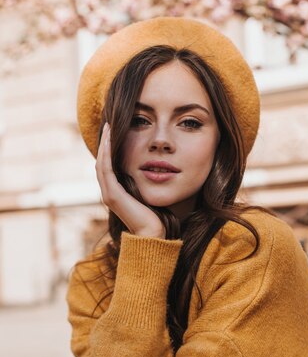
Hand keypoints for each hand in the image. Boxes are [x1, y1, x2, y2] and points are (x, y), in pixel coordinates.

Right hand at [95, 123, 165, 238]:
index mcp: (116, 190)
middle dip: (105, 140)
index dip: (110, 146)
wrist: (153, 234)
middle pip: (102, 160)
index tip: (116, 128)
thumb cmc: (156, 216)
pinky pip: (106, 169)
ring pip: (102, 162)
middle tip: (109, 121)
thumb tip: (154, 166)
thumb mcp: (149, 192)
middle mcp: (108, 191)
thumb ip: (145, 181)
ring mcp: (108, 194)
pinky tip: (110, 140)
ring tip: (108, 126)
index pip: (109, 163)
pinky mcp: (112, 196)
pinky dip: (107, 154)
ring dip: (104, 143)